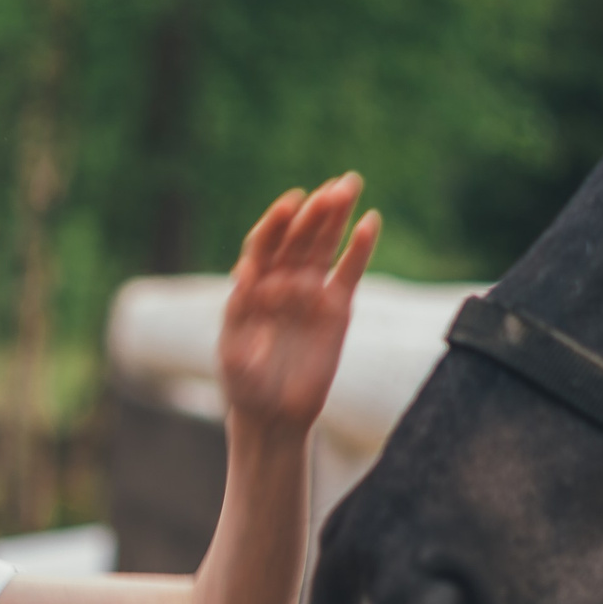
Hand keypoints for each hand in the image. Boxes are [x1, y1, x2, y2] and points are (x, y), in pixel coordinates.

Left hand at [216, 174, 379, 433]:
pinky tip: (370, 222)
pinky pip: (349, 272)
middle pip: (297, 238)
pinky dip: (360, 247)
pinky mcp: (336, 309)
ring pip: (324, 246)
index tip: (290, 203)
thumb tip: (243, 273)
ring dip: (336, 217)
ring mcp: (309, 292)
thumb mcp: (232, 356)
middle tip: (335, 187)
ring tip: (350, 186)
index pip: (263, 244)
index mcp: (251, 286)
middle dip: (314, 211)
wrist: (274, 417)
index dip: (276, 222)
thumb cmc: (245, 387)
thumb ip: (236, 317)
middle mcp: (280, 281)